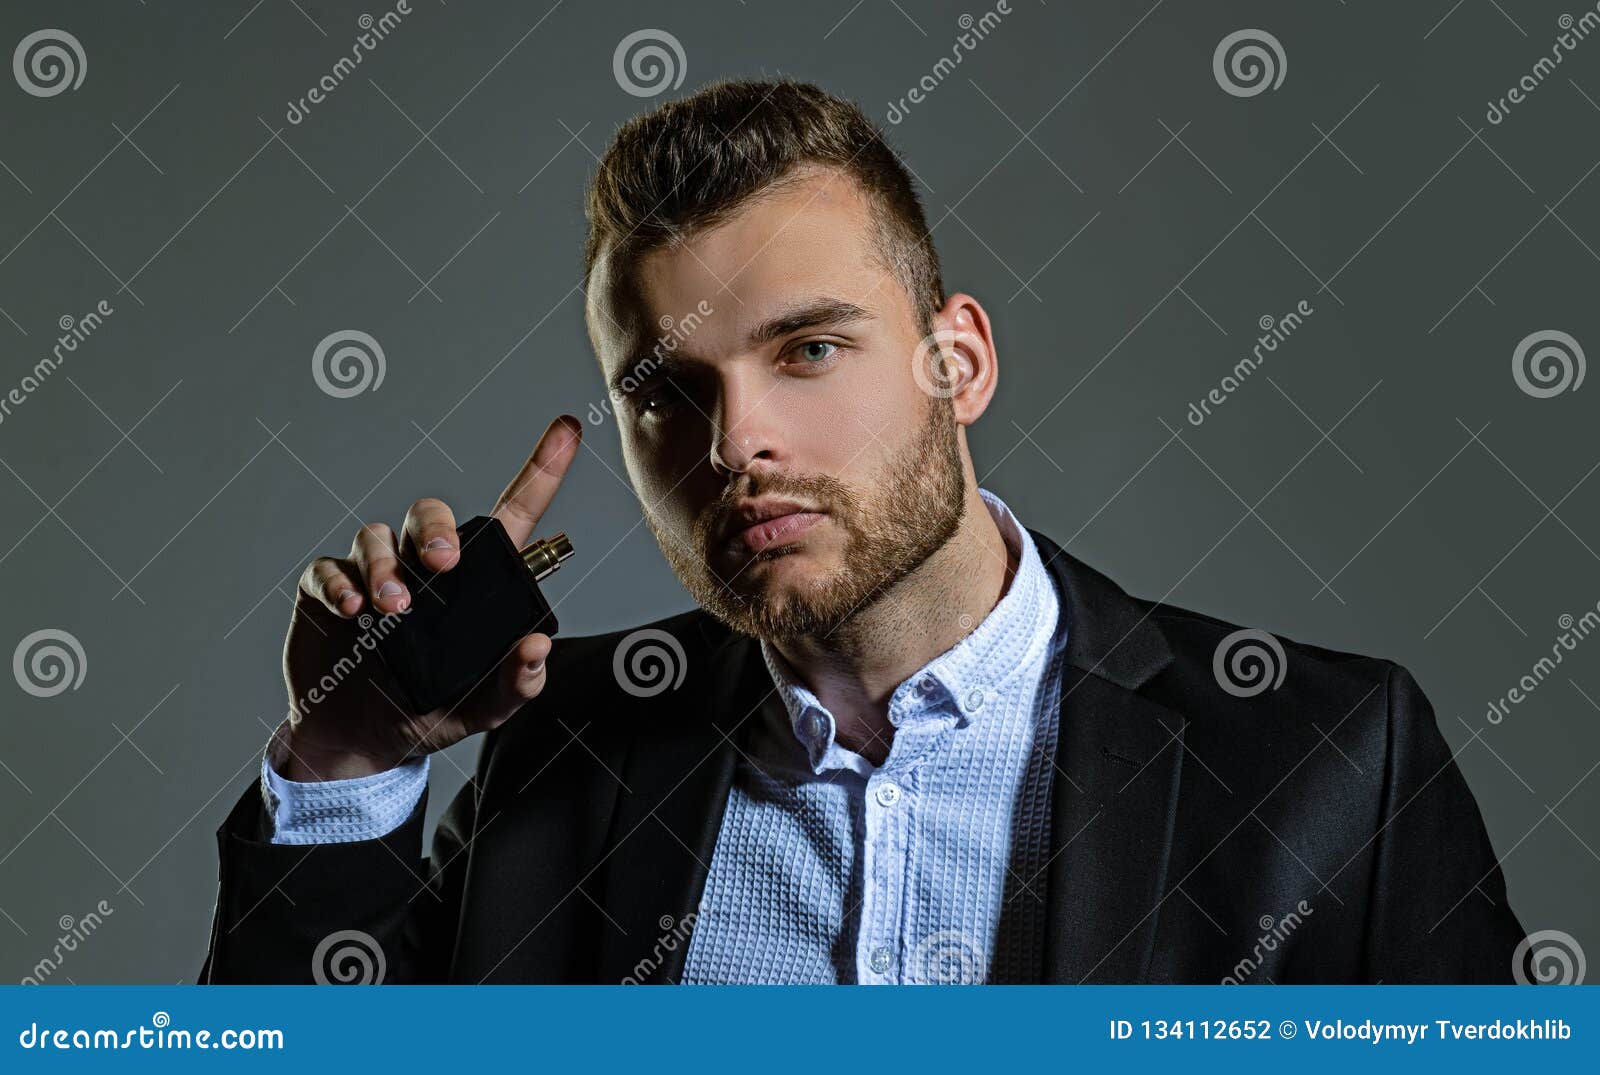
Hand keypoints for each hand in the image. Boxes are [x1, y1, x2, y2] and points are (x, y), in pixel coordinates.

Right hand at [271, 415, 582, 781]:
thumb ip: (514, 684)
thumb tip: (536, 648)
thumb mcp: (483, 708)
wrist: (360, 743)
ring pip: (377, 535)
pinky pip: (328, 567)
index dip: (540, 470)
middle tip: (444, 564)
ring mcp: (372, 572)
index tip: (567, 430)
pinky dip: (338, 583)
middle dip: (435, 528)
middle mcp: (422, 566)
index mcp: (473, 583)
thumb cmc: (429, 712)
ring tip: (392, 607)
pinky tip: (352, 611)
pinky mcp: (327, 590)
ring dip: (384, 565)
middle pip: (429, 514)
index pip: (511, 514)